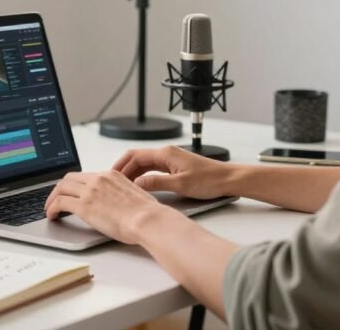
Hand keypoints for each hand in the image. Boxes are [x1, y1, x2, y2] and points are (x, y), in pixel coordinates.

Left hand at [44, 170, 175, 244]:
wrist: (147, 220)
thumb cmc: (147, 213)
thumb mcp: (135, 195)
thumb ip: (122, 194)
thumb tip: (119, 203)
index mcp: (111, 175)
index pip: (86, 176)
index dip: (75, 185)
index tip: (71, 192)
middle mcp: (99, 179)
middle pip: (69, 178)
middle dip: (60, 188)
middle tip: (55, 199)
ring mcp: (90, 191)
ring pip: (61, 188)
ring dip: (52, 198)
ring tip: (49, 208)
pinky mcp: (84, 206)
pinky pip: (59, 203)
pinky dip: (51, 208)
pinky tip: (52, 216)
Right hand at [113, 145, 233, 199]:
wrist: (228, 179)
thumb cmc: (209, 180)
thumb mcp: (180, 185)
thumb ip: (157, 183)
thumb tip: (137, 184)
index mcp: (166, 154)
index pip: (135, 156)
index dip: (121, 166)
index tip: (111, 177)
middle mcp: (166, 153)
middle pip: (137, 158)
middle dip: (123, 168)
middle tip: (112, 182)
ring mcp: (171, 159)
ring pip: (145, 163)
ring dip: (133, 173)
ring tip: (123, 186)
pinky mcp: (175, 166)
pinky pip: (153, 168)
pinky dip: (143, 175)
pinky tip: (140, 186)